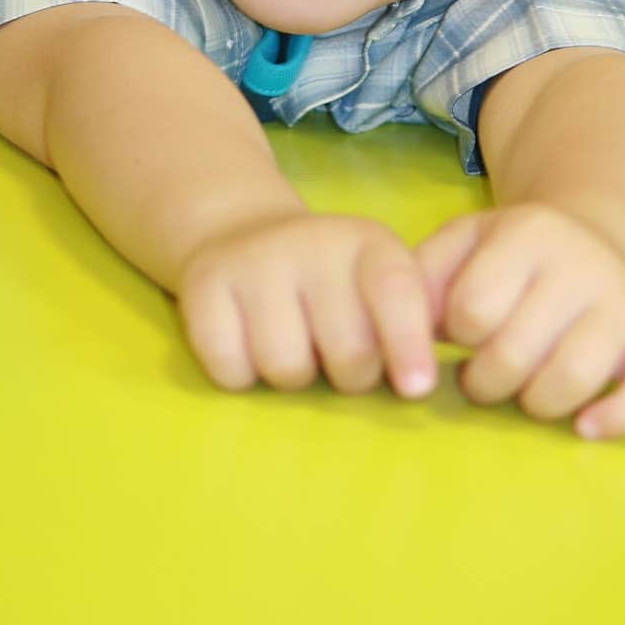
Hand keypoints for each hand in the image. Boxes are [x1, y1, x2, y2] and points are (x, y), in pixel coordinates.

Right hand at [176, 212, 436, 398]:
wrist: (242, 237)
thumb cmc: (332, 282)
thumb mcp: (379, 284)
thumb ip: (413, 324)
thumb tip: (421, 381)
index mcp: (368, 244)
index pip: (395, 291)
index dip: (408, 343)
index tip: (416, 388)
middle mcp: (312, 243)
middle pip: (349, 352)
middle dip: (352, 376)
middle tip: (340, 357)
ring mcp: (254, 261)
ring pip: (287, 368)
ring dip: (294, 378)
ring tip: (294, 346)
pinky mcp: (203, 286)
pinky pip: (231, 369)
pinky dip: (241, 376)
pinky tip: (247, 345)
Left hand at [416, 205, 624, 438]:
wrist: (607, 238)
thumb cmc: (517, 255)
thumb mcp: (467, 241)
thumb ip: (424, 273)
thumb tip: (404, 329)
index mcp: (530, 232)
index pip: (474, 310)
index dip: (458, 334)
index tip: (463, 334)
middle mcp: (582, 263)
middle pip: (514, 354)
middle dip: (487, 381)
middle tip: (485, 375)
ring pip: (572, 378)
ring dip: (536, 403)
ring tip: (525, 391)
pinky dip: (616, 418)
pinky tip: (585, 426)